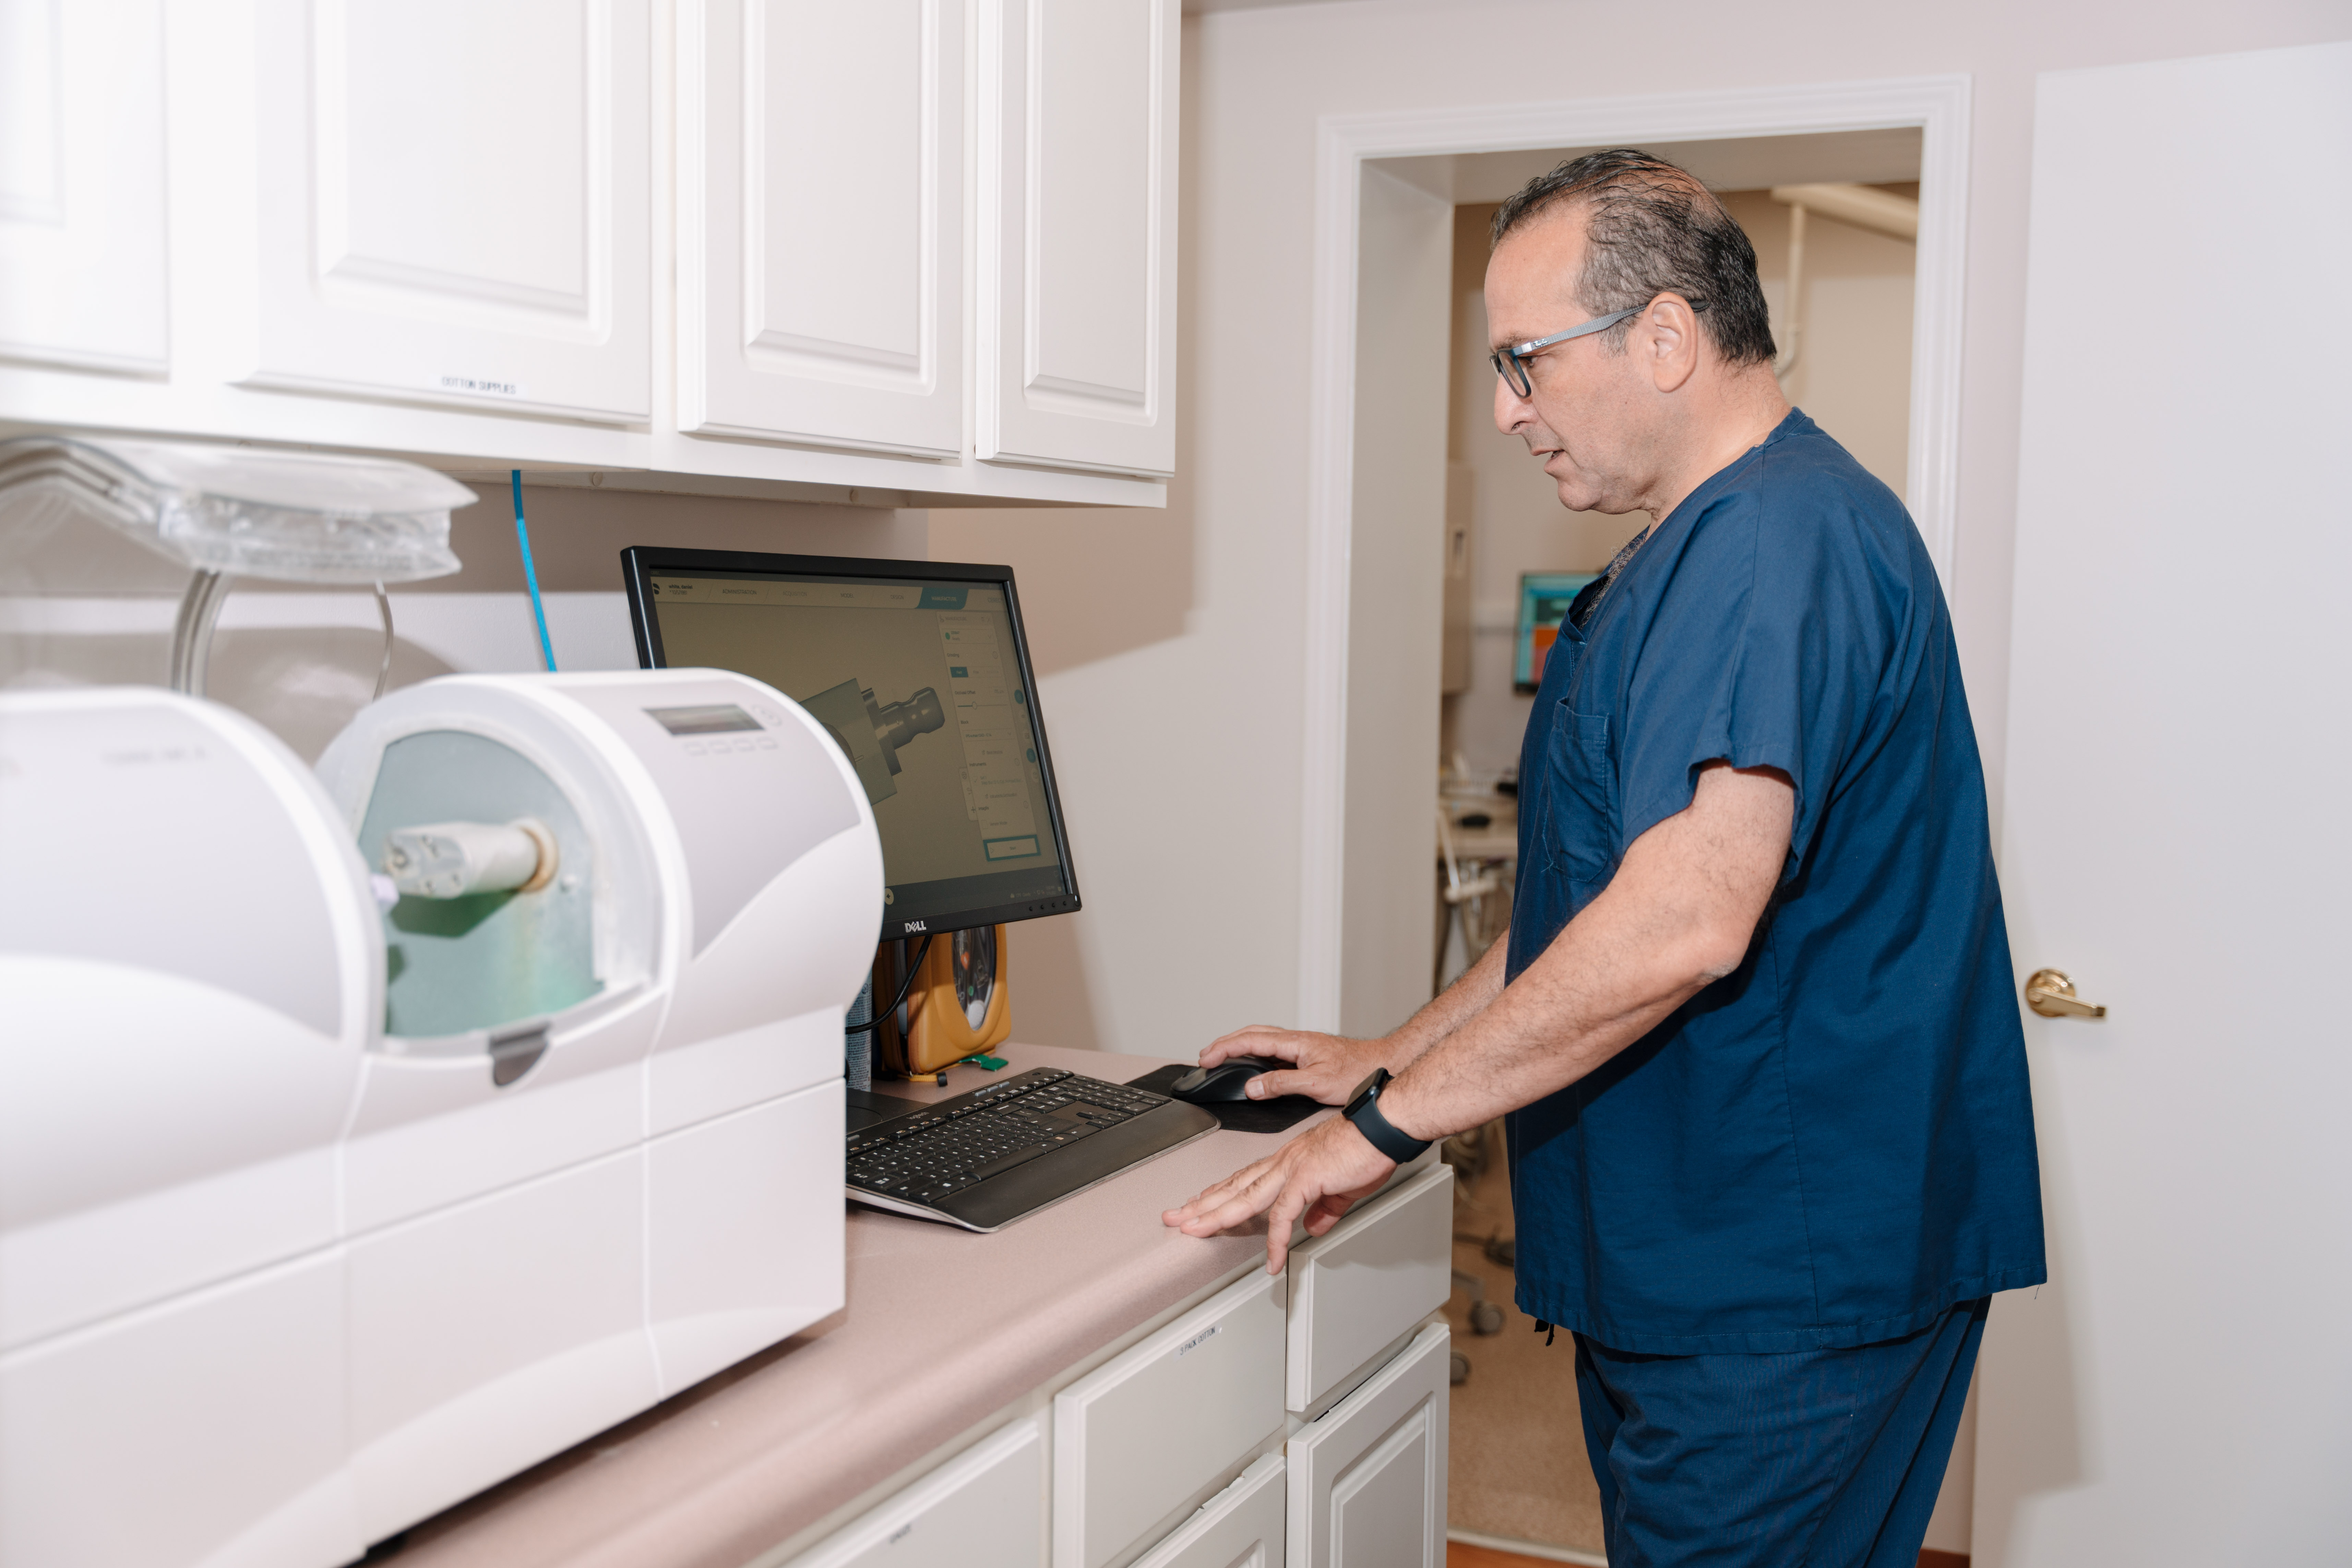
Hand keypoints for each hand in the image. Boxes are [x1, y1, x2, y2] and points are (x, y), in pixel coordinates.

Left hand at [1161, 1115, 1395, 1271]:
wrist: (1384, 1128)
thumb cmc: (1367, 1148)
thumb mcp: (1343, 1187)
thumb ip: (1325, 1208)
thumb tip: (1312, 1226)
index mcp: (1289, 1160)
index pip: (1244, 1178)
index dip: (1219, 1192)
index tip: (1199, 1203)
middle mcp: (1284, 1162)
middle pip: (1233, 1187)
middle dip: (1202, 1204)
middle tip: (1175, 1217)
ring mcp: (1292, 1169)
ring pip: (1244, 1198)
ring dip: (1216, 1216)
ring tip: (1194, 1231)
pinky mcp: (1307, 1179)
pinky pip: (1284, 1216)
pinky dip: (1275, 1241)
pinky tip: (1271, 1260)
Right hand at [1199, 1024, 1391, 1103]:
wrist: (1383, 1064)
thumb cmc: (1357, 1072)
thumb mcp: (1316, 1083)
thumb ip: (1281, 1084)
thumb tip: (1252, 1087)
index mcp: (1295, 1042)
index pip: (1250, 1040)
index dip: (1224, 1048)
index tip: (1207, 1058)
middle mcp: (1296, 1040)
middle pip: (1251, 1034)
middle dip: (1225, 1043)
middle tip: (1206, 1057)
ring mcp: (1301, 1046)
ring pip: (1261, 1039)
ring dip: (1238, 1046)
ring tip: (1222, 1057)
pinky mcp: (1307, 1055)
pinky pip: (1273, 1049)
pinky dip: (1255, 1053)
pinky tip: (1253, 1064)